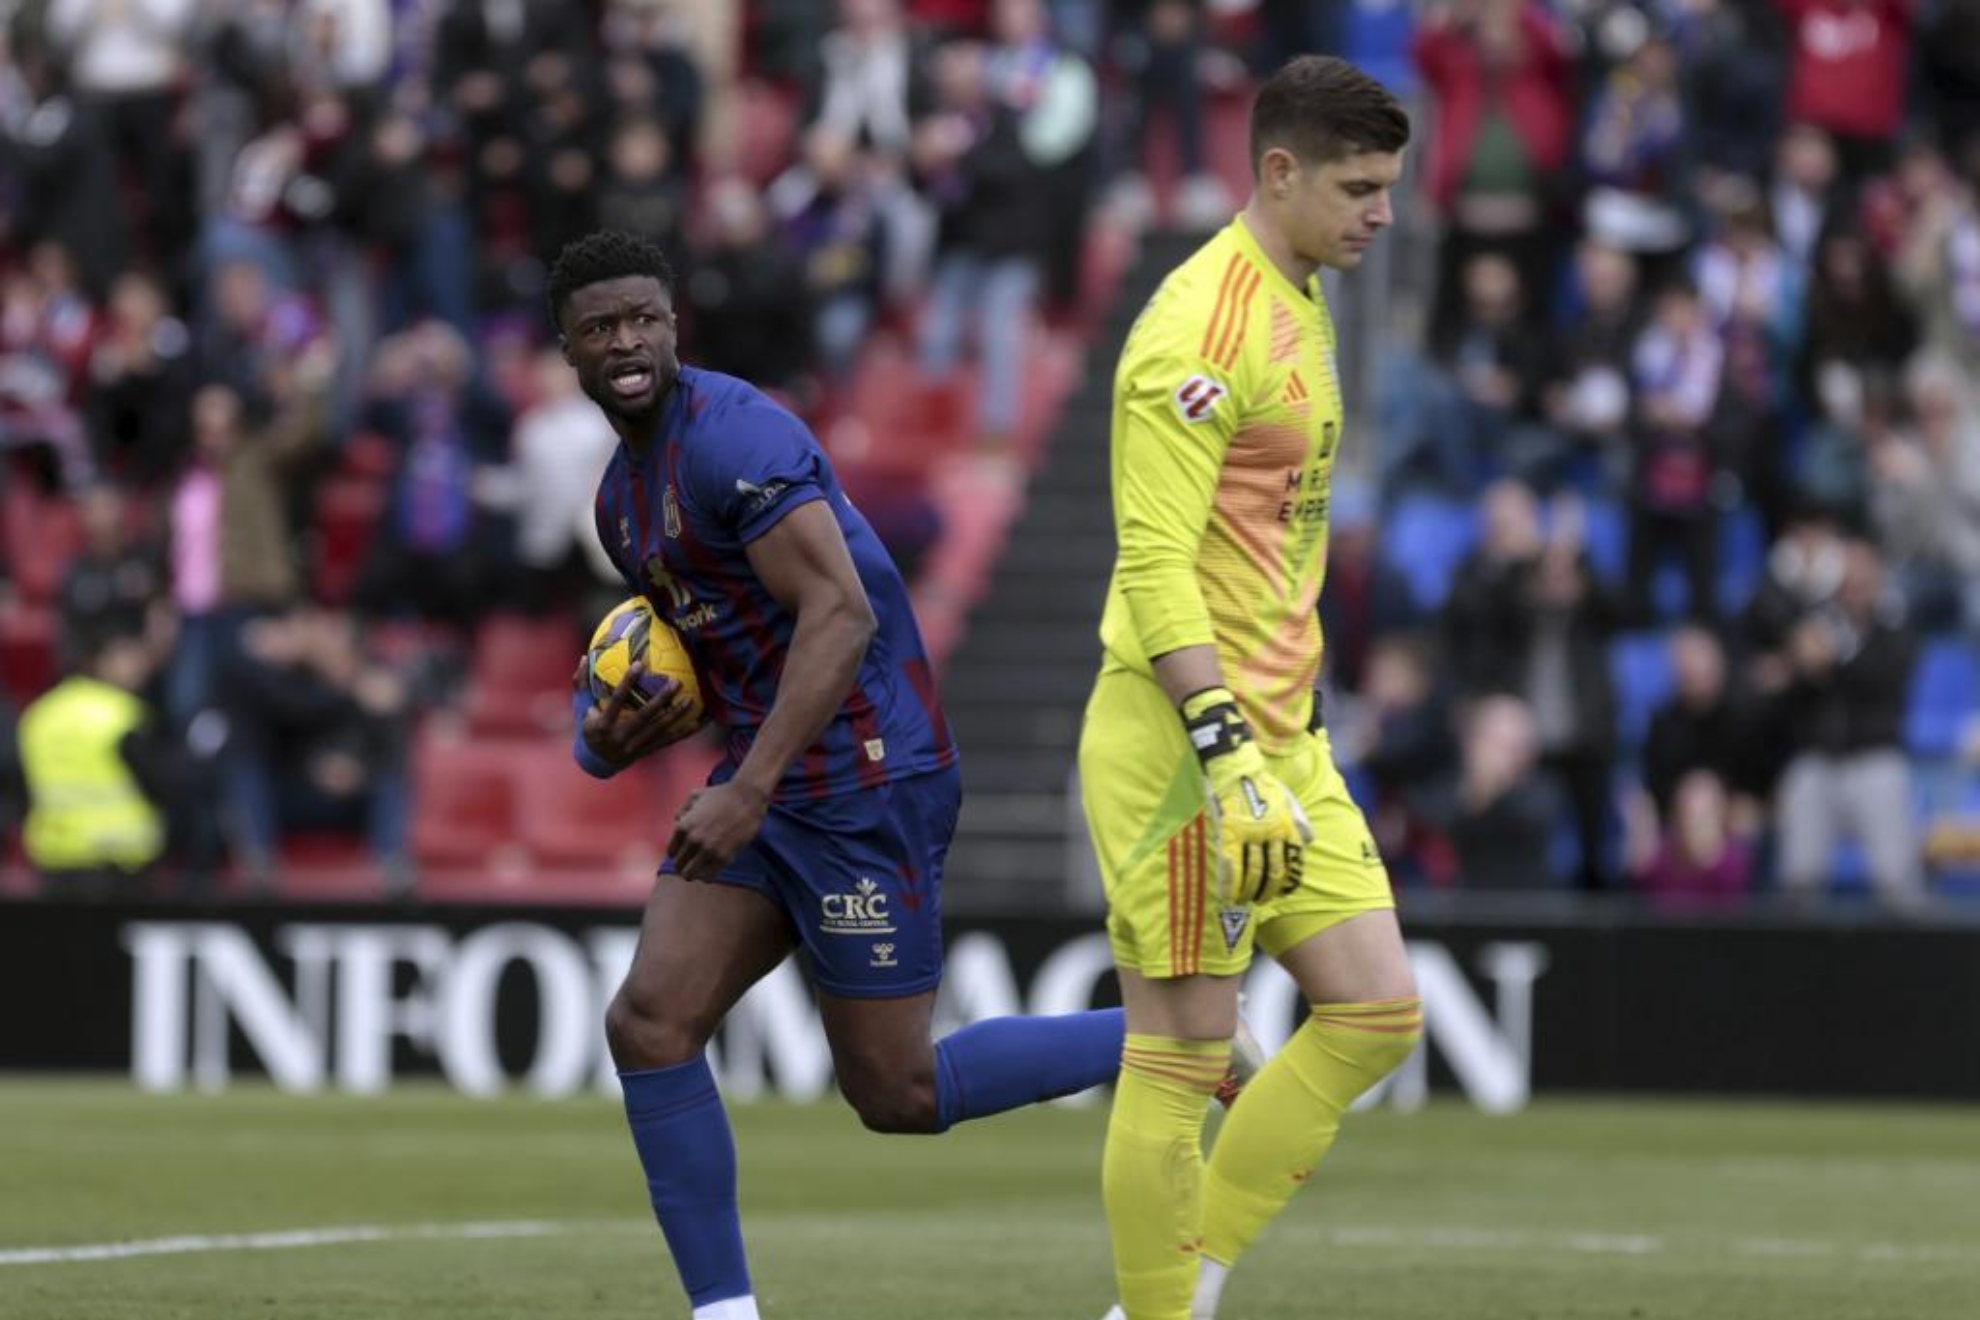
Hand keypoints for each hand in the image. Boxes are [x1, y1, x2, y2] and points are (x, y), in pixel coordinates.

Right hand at [581, 662, 702, 767]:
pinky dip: (683, 733)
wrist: (596, 762)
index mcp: (603, 724)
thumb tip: (583, 657)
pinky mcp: (646, 752)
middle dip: (661, 699)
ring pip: (659, 730)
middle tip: (676, 681)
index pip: (617, 700)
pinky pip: (667, 741)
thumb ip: (581, 684)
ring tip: (691, 699)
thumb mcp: (581, 708)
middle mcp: (620, 737)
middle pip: (644, 716)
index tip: (639, 664)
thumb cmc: (589, 727)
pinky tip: (698, 723)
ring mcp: (634, 746)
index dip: (627, 682)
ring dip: (676, 714)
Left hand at [667, 780, 769, 882]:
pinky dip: (707, 876)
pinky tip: (711, 869)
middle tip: (693, 861)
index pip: (671, 852)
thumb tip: (677, 822)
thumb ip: (682, 810)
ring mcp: (708, 850)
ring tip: (701, 868)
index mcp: (683, 826)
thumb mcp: (695, 795)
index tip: (685, 852)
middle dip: (684, 864)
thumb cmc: (722, 795)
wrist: (747, 798)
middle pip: (679, 865)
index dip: (678, 853)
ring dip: (694, 872)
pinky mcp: (724, 858)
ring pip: (691, 874)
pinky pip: (709, 876)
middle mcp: (693, 840)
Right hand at [1183, 688, 1312, 904]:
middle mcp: (1271, 833)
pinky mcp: (1228, 833)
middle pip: (1273, 873)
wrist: (1234, 764)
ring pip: (1252, 873)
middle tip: (1261, 901)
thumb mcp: (1287, 796)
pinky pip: (1230, 866)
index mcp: (1287, 826)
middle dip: (1268, 892)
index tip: (1282, 892)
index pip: (1292, 862)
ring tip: (1244, 901)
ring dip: (1249, 892)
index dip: (1288, 881)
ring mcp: (1249, 835)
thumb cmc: (1260, 780)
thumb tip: (1310, 841)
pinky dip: (1229, 884)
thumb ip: (1300, 819)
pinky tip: (1227, 895)